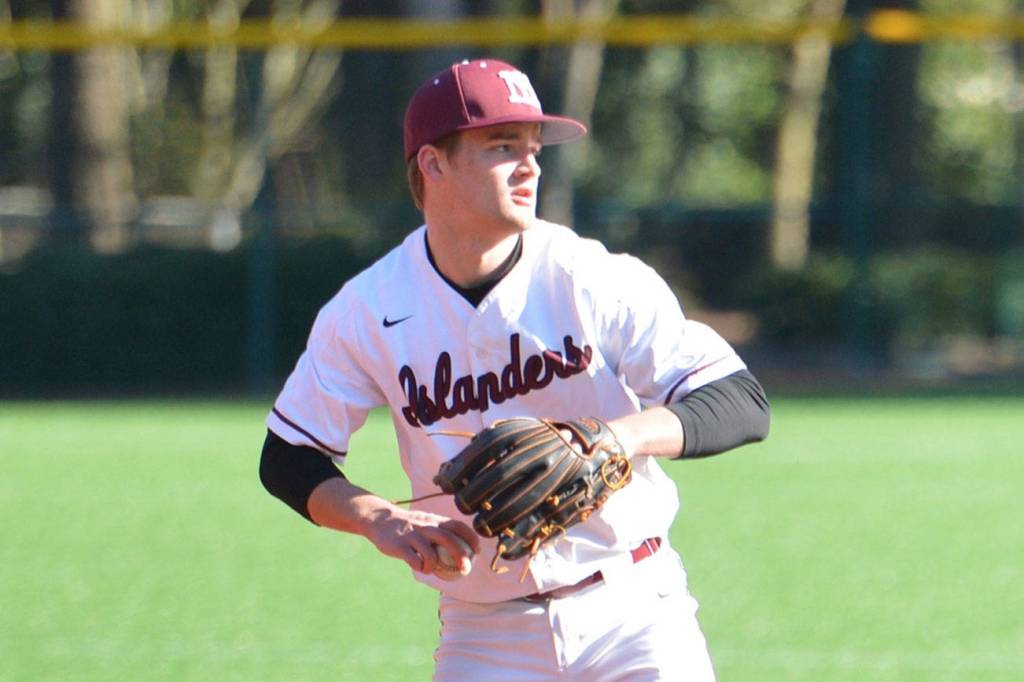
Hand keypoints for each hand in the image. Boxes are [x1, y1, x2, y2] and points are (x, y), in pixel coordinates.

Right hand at [306, 477, 479, 574]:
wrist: (379, 519)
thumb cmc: (407, 525)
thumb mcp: (425, 522)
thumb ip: (440, 531)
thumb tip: (460, 549)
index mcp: (433, 520)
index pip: (457, 526)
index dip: (470, 538)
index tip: (477, 551)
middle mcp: (425, 526)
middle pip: (448, 539)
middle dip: (460, 555)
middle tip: (465, 569)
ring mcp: (412, 536)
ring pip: (430, 553)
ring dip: (435, 566)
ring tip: (430, 569)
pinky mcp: (399, 546)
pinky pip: (413, 560)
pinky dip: (419, 567)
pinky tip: (418, 567)